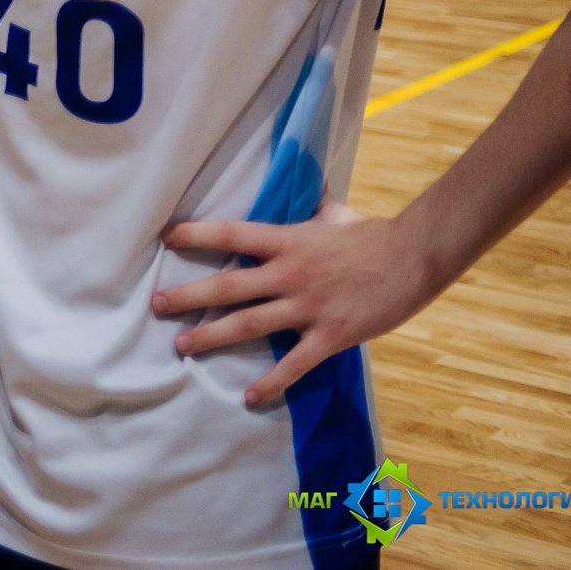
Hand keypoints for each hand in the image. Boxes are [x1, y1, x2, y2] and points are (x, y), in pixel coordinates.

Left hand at [152, 203, 439, 405]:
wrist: (415, 258)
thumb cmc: (371, 234)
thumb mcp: (333, 212)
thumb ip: (309, 202)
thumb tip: (302, 173)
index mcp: (287, 241)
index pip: (231, 234)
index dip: (196, 235)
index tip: (165, 238)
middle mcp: (289, 274)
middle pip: (228, 287)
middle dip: (188, 296)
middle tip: (156, 305)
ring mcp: (308, 307)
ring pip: (250, 324)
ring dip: (213, 336)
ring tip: (183, 346)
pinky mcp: (330, 335)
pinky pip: (294, 363)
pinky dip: (272, 382)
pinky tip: (249, 396)